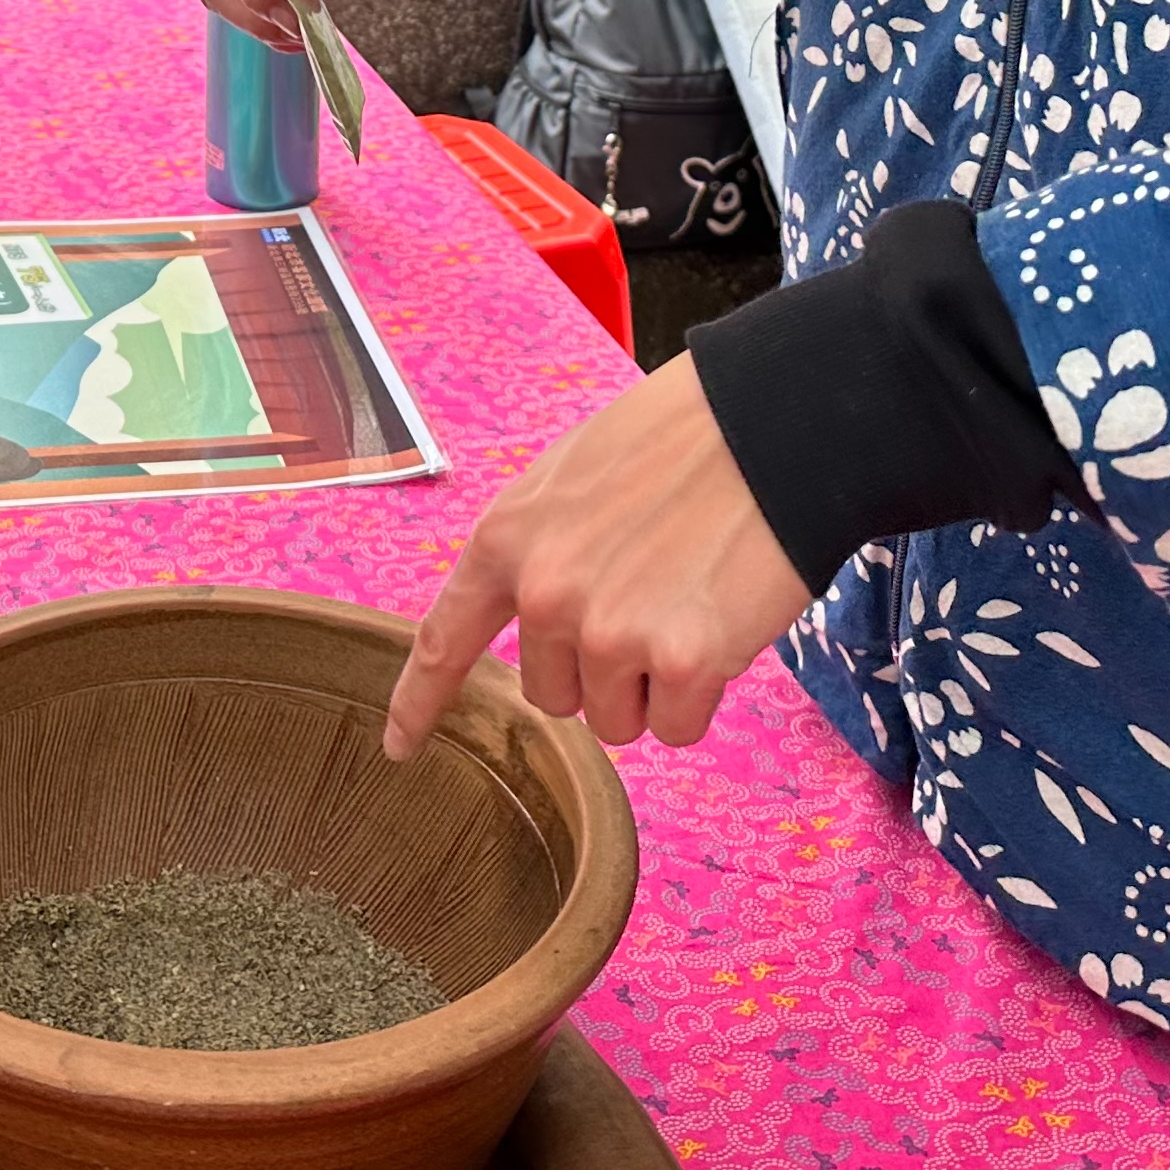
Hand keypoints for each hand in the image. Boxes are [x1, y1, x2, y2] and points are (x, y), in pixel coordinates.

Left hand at [383, 356, 809, 760]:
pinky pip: (679, 727)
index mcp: (507, 539)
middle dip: (600, 669)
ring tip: (687, 602)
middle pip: (554, 694)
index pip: (446, 636)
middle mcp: (544, 593)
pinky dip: (703, 694)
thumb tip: (540, 618)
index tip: (398, 746)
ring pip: (617, 721)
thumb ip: (540, 552)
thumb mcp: (570, 478)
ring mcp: (609, 631)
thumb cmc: (679, 442)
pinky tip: (721, 624)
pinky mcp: (679, 660)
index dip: (420, 700)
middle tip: (652, 595)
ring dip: (653, 686)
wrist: (771, 423)